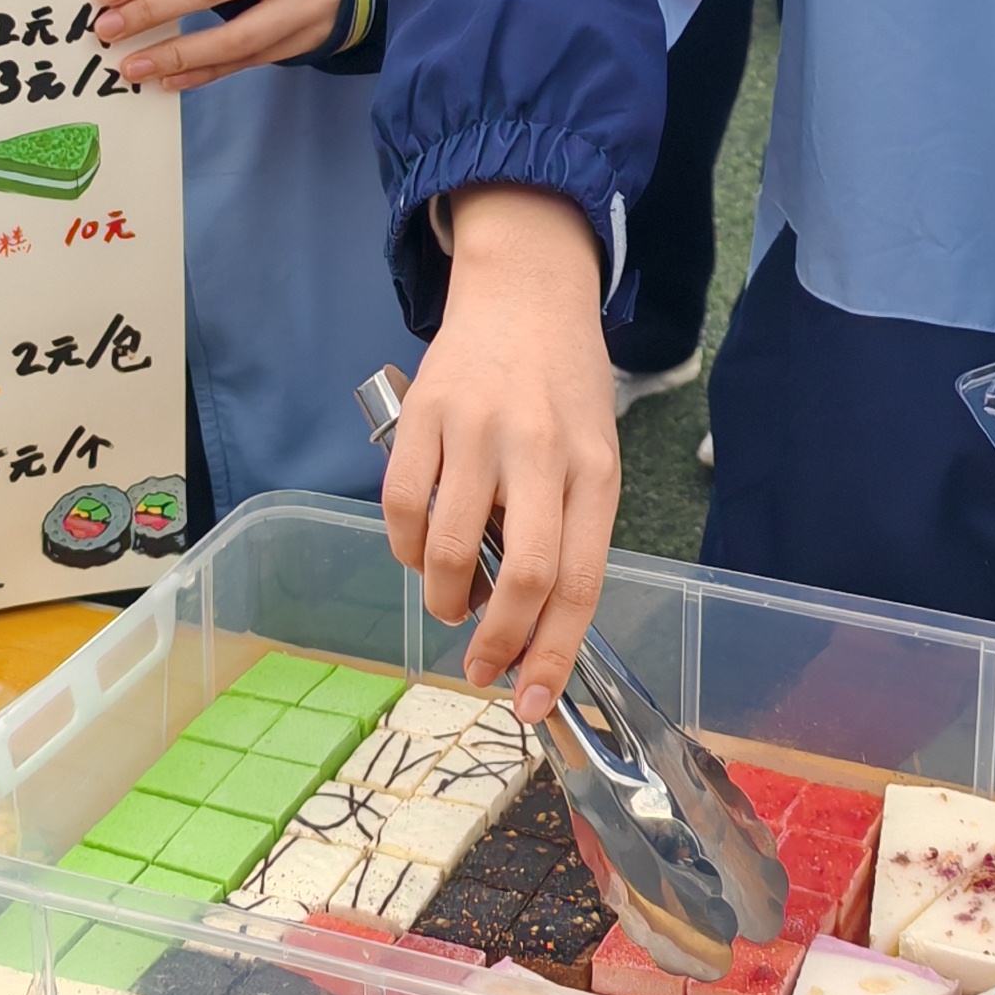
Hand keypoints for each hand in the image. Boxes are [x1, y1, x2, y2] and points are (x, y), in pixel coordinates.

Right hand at [384, 185, 618, 722]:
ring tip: (451, 600)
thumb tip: (530, 629)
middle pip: (523, 574)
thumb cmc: (563, 390)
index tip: (532, 704)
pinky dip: (404, 549)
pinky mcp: (423, 414)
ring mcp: (477, 429)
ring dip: (442, 599)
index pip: (579, 582)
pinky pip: (400, 508)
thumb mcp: (591, 456)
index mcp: (594, 469)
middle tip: (480, 666)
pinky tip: (419, 550)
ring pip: (447, 549)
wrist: (524, 291)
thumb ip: (568, 533)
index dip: (553, 655)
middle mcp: (540, 449)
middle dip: (496, 642)